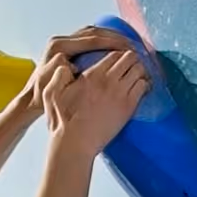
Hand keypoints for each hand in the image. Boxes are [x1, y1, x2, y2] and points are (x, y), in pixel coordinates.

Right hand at [41, 39, 148, 155]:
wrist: (75, 143)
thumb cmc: (62, 120)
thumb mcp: (51, 93)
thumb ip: (59, 74)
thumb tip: (65, 62)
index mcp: (91, 75)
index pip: (114, 53)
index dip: (119, 52)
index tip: (121, 56)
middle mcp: (108, 80)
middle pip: (130, 57)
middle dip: (133, 58)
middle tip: (133, 63)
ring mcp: (120, 94)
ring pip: (140, 70)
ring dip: (141, 70)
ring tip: (138, 74)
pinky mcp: (128, 107)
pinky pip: (143, 87)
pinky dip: (145, 84)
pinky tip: (142, 87)